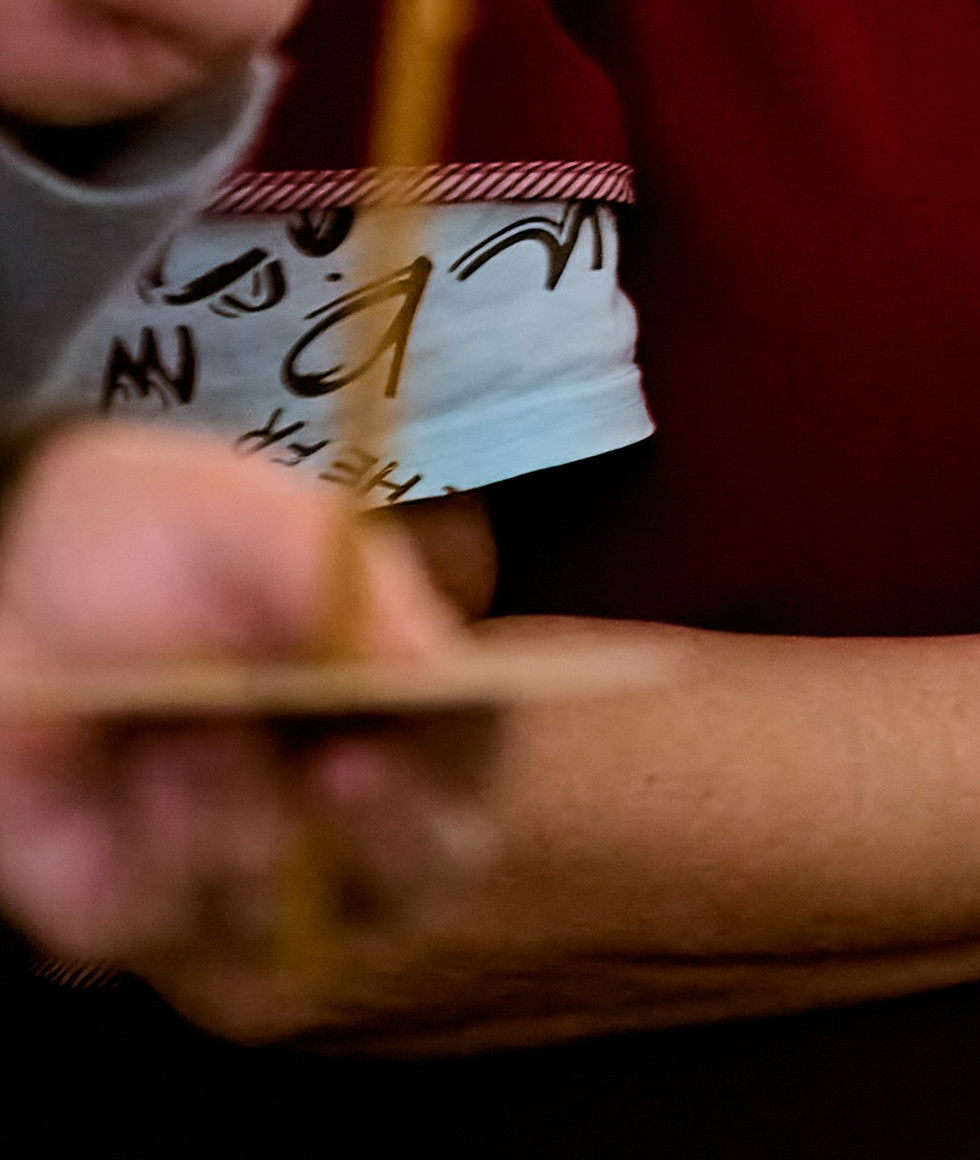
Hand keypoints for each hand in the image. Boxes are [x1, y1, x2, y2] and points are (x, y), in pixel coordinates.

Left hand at [0, 427, 489, 969]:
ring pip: (295, 906)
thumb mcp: (244, 515)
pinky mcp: (140, 921)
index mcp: (391, 698)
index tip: (427, 709)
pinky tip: (134, 770)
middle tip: (343, 768)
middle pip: (423, 867)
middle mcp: (340, 804)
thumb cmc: (146, 544)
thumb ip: (340, 576)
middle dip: (391, 825)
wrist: (5, 596)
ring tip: (188, 726)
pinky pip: (176, 922)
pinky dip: (161, 840)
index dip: (465, 743)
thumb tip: (437, 663)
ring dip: (246, 809)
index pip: (475, 740)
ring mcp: (242, 876)